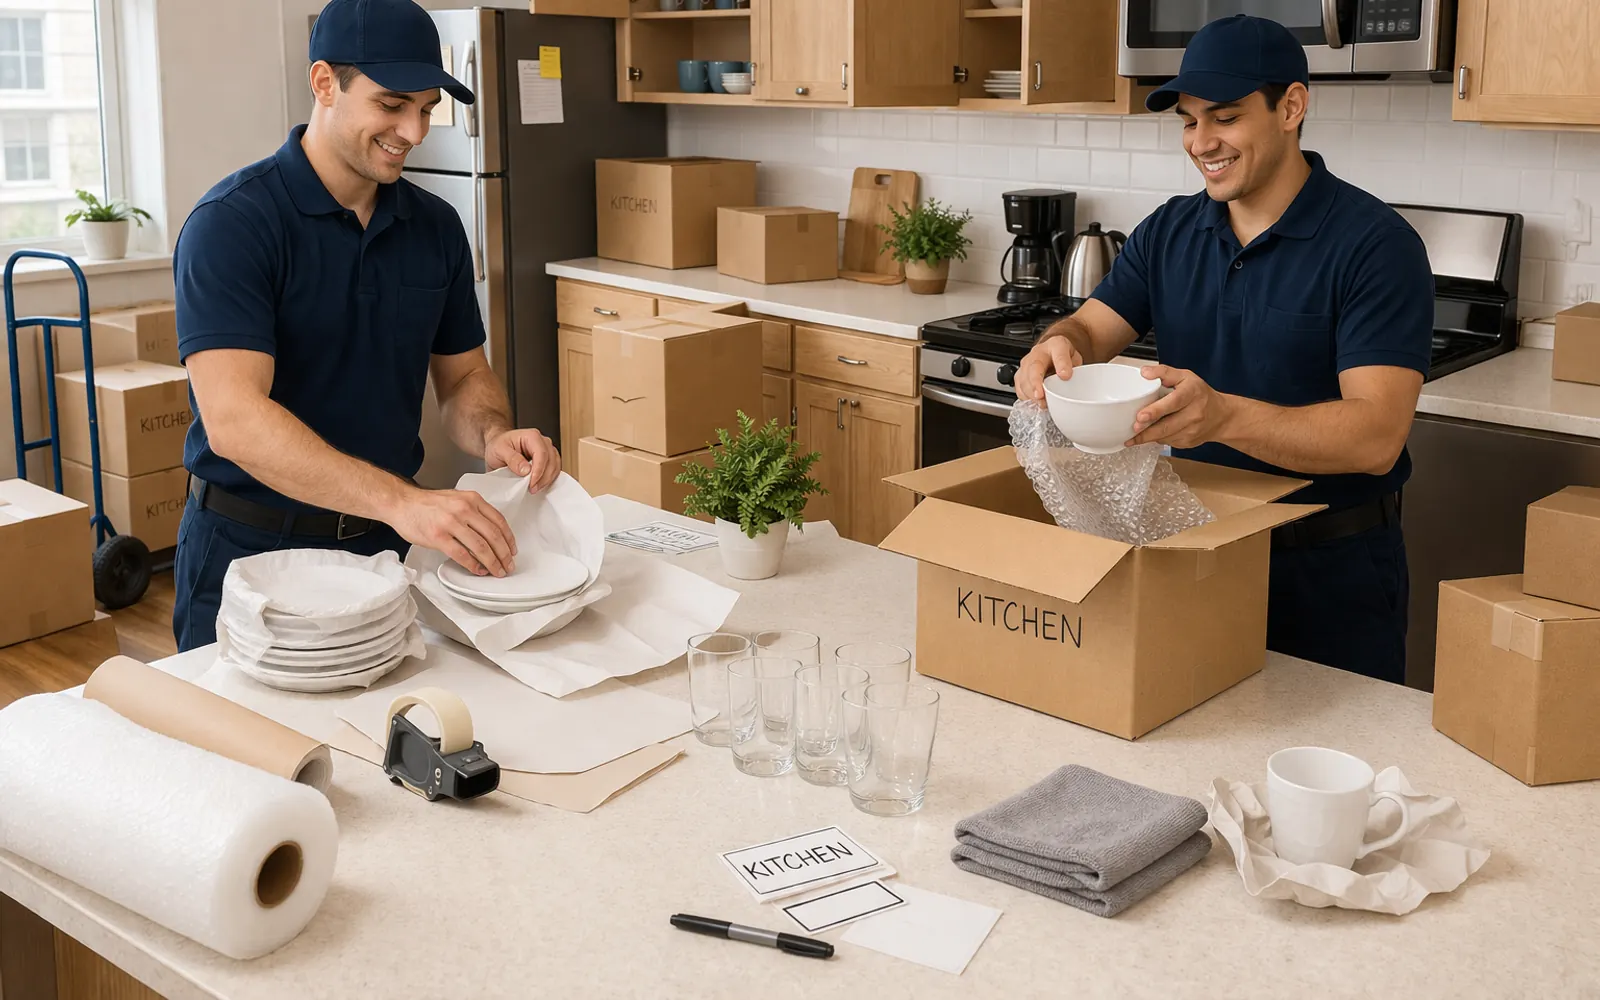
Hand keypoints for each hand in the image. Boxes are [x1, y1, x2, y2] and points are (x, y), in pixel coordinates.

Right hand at [388, 487, 517, 577]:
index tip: (512, 550)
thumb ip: (474, 512)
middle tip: (508, 565)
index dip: (509, 539)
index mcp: (472, 499)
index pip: (499, 520)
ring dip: (492, 563)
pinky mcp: (438, 536)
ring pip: (481, 547)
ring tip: (496, 571)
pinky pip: (462, 554)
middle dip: (504, 554)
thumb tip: (490, 534)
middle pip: (493, 535)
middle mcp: (464, 509)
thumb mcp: (456, 499)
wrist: (401, 503)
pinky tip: (478, 570)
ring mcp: (451, 522)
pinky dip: (473, 565)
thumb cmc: (427, 504)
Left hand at [485, 428, 560, 492]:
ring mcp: (547, 450)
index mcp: (532, 436)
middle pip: (551, 460)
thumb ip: (512, 459)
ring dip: (547, 479)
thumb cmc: (498, 445)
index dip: (539, 470)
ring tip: (534, 488)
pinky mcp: (548, 459)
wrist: (497, 446)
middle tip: (532, 488)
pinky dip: (549, 479)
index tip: (532, 483)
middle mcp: (542, 442)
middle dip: (543, 477)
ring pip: (555, 466)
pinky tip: (539, 484)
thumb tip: (526, 470)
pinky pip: (554, 469)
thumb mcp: (499, 450)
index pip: (542, 453)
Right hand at [1015, 333, 1082, 401]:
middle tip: (1040, 396)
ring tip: (1041, 403)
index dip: (1062, 365)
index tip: (1065, 376)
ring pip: (1024, 379)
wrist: (1053, 353)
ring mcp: (1027, 363)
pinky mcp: (1020, 375)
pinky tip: (1034, 402)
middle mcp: (1039, 352)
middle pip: (1034, 367)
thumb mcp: (1076, 360)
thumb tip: (1075, 387)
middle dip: (1036, 382)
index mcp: (1056, 345)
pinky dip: (1026, 397)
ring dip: (1030, 394)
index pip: (1059, 352)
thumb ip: (1076, 371)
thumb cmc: (1065, 358)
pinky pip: (1019, 387)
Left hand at [1126, 365, 1230, 448]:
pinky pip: (1167, 442)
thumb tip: (1144, 372)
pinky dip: (1157, 438)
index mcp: (1192, 393)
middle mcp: (1194, 413)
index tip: (1140, 416)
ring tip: (1134, 435)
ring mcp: (1192, 430)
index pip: (1173, 402)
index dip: (1156, 410)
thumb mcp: (1185, 376)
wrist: (1221, 416)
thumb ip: (1164, 372)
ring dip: (1148, 436)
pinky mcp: (1188, 442)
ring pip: (1165, 436)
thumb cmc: (1199, 394)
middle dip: (1146, 431)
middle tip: (1132, 430)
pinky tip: (1152, 433)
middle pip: (1167, 425)